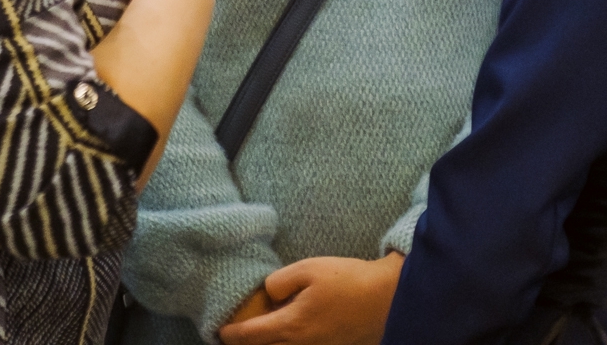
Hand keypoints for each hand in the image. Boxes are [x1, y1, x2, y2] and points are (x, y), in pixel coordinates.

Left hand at [217, 254, 402, 344]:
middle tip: (233, 337)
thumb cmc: (347, 280)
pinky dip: (287, 344)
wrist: (387, 298)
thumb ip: (279, 281)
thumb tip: (268, 294)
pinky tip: (288, 332)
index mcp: (291, 325)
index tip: (219, 331)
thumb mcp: (308, 269)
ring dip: (268, 344)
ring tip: (260, 334)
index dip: (231, 335)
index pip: (251, 336)